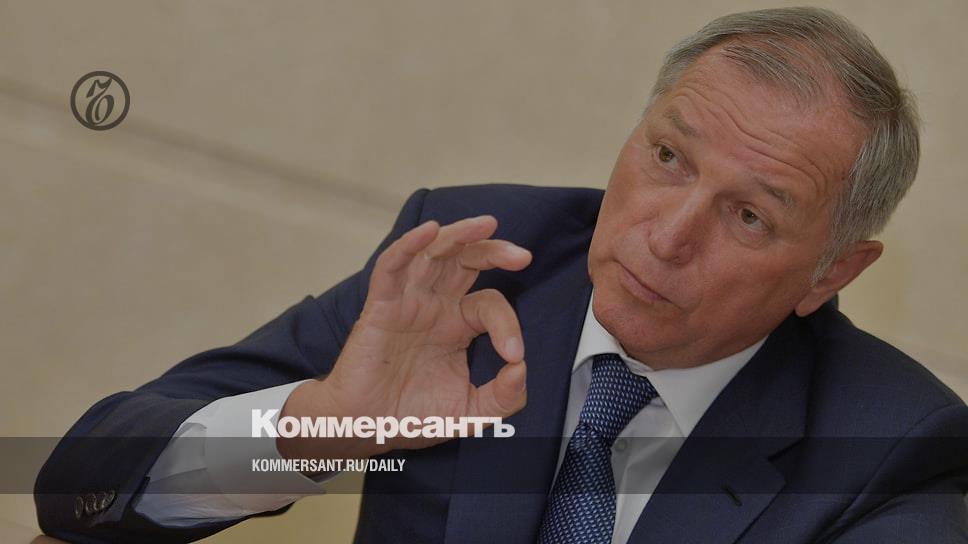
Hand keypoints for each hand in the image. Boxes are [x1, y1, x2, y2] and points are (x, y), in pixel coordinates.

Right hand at [279, 215, 530, 459]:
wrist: (365, 431)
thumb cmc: (410, 417)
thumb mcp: (470, 413)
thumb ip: (504, 398)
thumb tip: (521, 369)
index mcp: (457, 325)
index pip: (491, 305)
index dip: (509, 325)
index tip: (514, 355)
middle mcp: (435, 307)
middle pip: (467, 261)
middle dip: (495, 250)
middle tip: (523, 256)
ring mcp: (407, 303)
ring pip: (434, 253)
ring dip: (459, 234)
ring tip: (486, 224)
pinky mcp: (380, 307)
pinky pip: (392, 267)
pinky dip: (408, 246)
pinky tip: (428, 232)